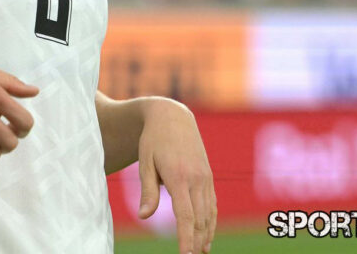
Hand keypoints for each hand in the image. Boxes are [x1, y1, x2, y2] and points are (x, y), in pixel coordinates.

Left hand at [137, 98, 215, 253]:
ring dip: (205, 235)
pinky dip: (211, 222)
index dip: (186, 239)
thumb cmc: (153, 139)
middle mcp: (196, 179)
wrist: (172, 116)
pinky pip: (212, 204)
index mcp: (179, 176)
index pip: (186, 216)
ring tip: (199, 252)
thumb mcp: (145, 161)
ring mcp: (205, 177)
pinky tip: (206, 236)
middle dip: (196, 242)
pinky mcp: (208, 176)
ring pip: (209, 214)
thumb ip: (147, 190)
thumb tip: (144, 217)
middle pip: (200, 219)